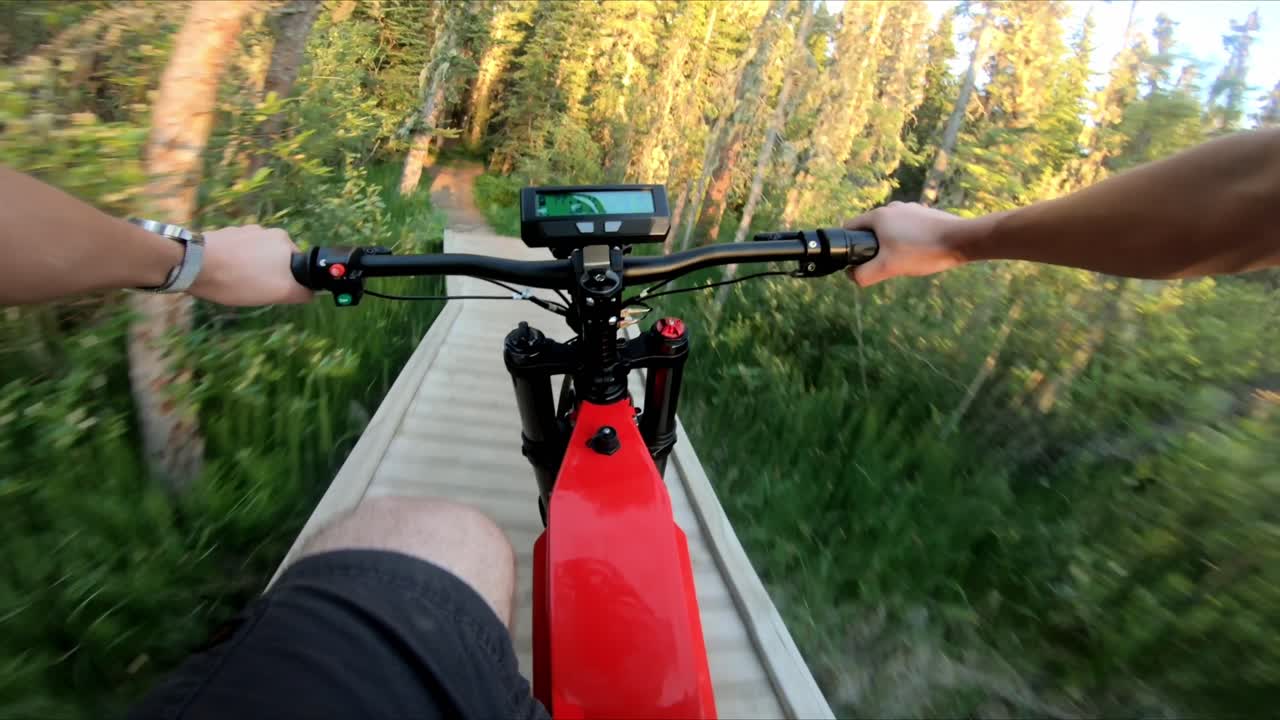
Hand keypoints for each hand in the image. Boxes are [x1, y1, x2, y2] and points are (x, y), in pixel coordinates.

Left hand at [189, 225, 313, 305]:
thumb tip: (313, 292)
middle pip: (277, 260)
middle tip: (254, 289)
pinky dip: (234, 262)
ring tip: (236, 281)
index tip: (273, 291)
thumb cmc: (241, 280)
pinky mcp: (225, 233)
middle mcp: (269, 231)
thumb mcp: (280, 293)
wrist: (194, 264)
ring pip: (257, 256)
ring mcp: (245, 230)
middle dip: (269, 274)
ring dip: (250, 268)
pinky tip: (224, 273)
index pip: (298, 266)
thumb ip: (302, 292)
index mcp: (285, 242)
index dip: (288, 282)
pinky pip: (238, 251)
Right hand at [843, 202, 969, 286]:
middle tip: (883, 265)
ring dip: (890, 244)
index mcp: (878, 216)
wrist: (962, 240)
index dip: (848, 245)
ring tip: (904, 260)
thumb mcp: (888, 268)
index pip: (850, 227)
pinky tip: (919, 252)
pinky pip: (908, 228)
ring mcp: (911, 209)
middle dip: (872, 247)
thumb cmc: (921, 251)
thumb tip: (853, 277)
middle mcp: (892, 208)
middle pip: (870, 229)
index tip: (858, 261)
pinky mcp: (926, 214)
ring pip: (890, 229)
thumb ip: (864, 275)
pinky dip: (907, 239)